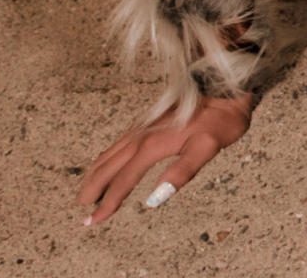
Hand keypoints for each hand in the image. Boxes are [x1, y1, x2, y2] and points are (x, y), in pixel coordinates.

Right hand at [78, 93, 253, 223]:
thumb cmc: (221, 119)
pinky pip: (118, 144)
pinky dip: (105, 159)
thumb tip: (155, 199)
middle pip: (108, 166)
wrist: (225, 86)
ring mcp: (143, 127)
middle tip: (81, 212)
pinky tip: (106, 164)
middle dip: (92, 189)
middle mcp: (142, 135)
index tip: (95, 220)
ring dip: (96, 174)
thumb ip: (182, 171)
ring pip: (110, 154)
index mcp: (153, 145)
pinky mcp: (148, 122)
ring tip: (86, 192)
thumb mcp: (209, 147)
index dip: (108, 202)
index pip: (124, 180)